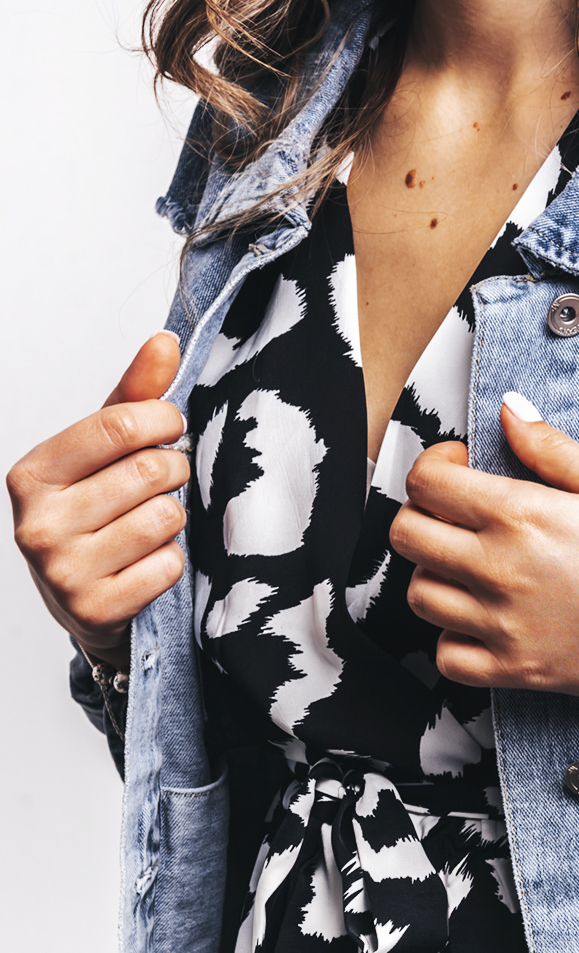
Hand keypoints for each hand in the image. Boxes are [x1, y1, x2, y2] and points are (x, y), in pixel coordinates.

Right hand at [7, 333, 190, 670]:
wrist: (83, 600)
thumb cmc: (95, 513)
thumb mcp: (104, 451)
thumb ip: (134, 397)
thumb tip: (164, 341)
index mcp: (32, 474)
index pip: (117, 425)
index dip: (162, 420)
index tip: (169, 426)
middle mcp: (37, 525)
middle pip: (148, 471)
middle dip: (173, 470)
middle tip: (164, 480)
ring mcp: (63, 572)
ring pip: (164, 518)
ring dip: (174, 517)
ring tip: (152, 523)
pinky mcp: (95, 611)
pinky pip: (168, 566)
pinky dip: (171, 561)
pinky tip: (148, 563)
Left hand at [391, 396, 578, 707]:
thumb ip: (552, 449)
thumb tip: (509, 410)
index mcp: (524, 516)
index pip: (427, 482)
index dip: (435, 466)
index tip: (462, 468)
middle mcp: (502, 571)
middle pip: (407, 536)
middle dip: (425, 514)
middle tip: (459, 514)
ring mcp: (505, 626)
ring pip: (419, 596)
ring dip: (436, 574)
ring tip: (473, 565)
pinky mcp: (518, 672)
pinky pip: (447, 658)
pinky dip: (453, 638)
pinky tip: (484, 619)